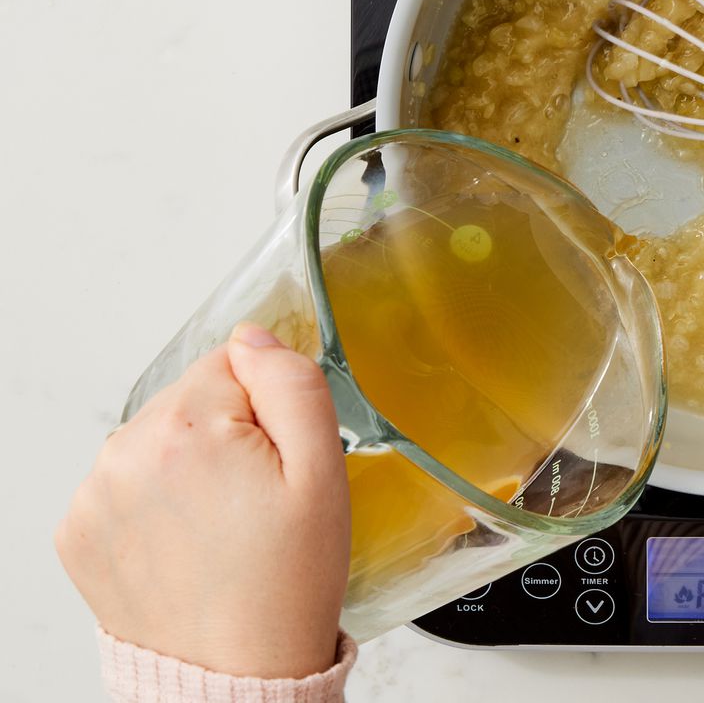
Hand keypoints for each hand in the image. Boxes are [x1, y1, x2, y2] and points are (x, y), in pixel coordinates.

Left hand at [56, 324, 349, 677]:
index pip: (232, 364)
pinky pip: (125, 483)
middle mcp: (125, 452)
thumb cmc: (284, 585)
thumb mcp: (323, 473)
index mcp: (188, 428)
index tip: (277, 464)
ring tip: (222, 527)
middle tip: (256, 502)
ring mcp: (93, 495)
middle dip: (226, 437)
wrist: (236, 676)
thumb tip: (253, 338)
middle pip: (190, 400)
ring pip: (156, 440)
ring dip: (187, 468)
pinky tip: (187, 542)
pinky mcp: (77, 531)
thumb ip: (292, 384)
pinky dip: (156, 503)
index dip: (268, 410)